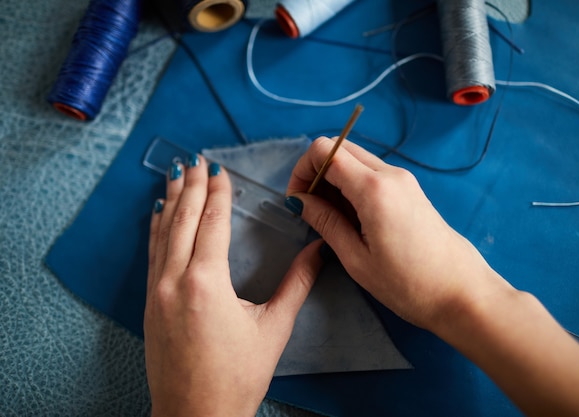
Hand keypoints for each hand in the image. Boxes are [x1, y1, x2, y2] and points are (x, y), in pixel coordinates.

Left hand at [144, 155, 322, 416]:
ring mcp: (158, 292)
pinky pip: (152, 254)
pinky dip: (156, 229)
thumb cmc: (238, 376)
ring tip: (175, 176)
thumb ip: (297, 284)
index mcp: (208, 282)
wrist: (195, 415)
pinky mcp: (151, 304)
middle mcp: (176, 280)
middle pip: (184, 221)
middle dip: (191, 187)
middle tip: (195, 160)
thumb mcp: (273, 329)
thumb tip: (319, 252)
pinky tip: (157, 216)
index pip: (213, 223)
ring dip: (171, 202)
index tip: (220, 169)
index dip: (218, 194)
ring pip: (163, 234)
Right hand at [285, 137, 507, 330]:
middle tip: (311, 210)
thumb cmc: (408, 285)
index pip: (325, 150)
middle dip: (316, 172)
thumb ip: (325, 222)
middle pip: (340, 148)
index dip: (302, 170)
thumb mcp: (356, 258)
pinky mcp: (411, 190)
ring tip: (331, 219)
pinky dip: (353, 186)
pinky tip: (353, 218)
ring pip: (356, 160)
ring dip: (335, 179)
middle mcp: (390, 173)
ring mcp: (404, 180)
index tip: (298, 200)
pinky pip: (372, 174)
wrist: (463, 294)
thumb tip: (299, 200)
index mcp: (374, 188)